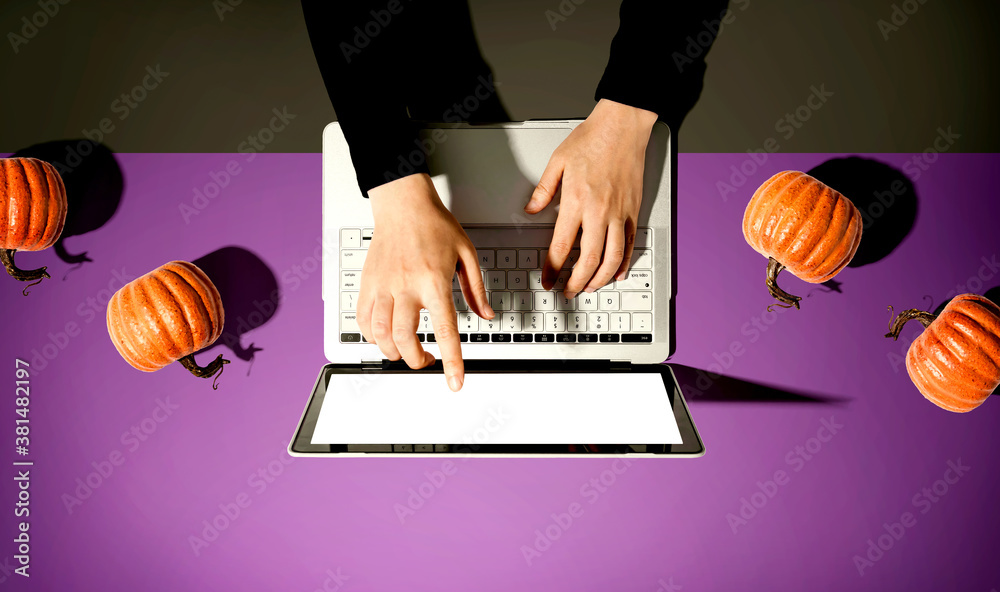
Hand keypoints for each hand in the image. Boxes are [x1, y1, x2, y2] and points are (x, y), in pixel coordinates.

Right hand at [360, 173, 493, 390]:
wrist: (403, 203)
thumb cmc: (434, 224)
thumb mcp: (466, 253)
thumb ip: (476, 289)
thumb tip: (486, 315)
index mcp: (434, 280)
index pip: (445, 329)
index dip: (451, 361)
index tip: (454, 382)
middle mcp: (405, 285)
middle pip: (406, 338)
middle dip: (417, 359)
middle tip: (427, 359)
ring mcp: (382, 285)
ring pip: (380, 334)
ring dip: (393, 351)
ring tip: (406, 350)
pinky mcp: (367, 283)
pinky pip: (363, 319)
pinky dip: (372, 336)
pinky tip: (384, 336)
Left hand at [525, 99, 656, 297]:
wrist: (623, 125)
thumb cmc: (592, 139)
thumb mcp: (558, 161)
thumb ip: (543, 189)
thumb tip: (531, 209)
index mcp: (576, 201)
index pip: (561, 247)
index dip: (553, 269)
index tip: (548, 280)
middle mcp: (600, 211)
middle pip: (588, 260)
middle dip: (576, 282)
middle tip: (568, 291)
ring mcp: (620, 213)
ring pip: (612, 258)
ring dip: (600, 279)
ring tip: (589, 287)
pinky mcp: (634, 210)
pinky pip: (630, 244)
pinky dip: (623, 262)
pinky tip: (616, 272)